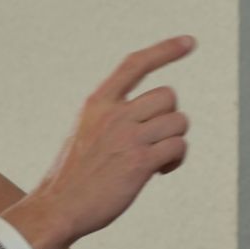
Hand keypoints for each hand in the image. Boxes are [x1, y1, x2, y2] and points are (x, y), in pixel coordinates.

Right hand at [4, 35, 195, 248]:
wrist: (59, 206)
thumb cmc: (75, 176)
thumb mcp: (86, 133)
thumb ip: (113, 118)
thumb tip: (154, 119)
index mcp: (98, 102)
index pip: (134, 64)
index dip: (165, 50)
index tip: (190, 42)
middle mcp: (114, 114)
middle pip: (168, 96)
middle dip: (171, 118)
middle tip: (157, 141)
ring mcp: (128, 136)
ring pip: (178, 121)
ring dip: (175, 140)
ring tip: (158, 159)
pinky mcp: (139, 162)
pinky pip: (178, 146)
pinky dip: (176, 159)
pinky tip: (160, 170)